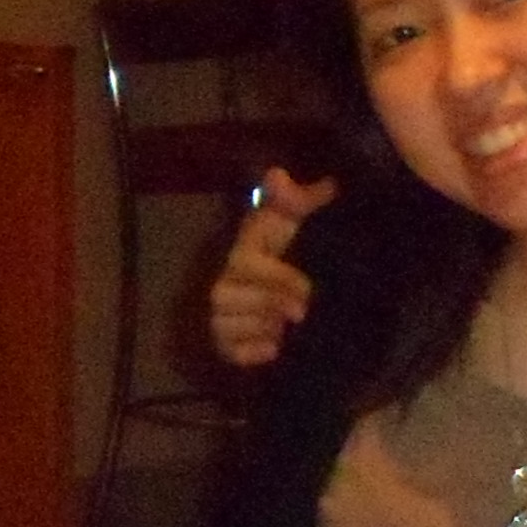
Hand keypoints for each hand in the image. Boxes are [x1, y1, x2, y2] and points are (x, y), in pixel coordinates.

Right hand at [208, 174, 337, 369]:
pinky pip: (232, 353)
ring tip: (286, 328)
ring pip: (231, 325)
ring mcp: (220, 317)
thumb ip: (293, 202)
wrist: (291, 307)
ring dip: (265, 328)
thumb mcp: (293, 228)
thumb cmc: (289, 258)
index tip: (307, 288)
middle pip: (234, 296)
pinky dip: (256, 353)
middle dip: (271, 304)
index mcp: (242, 254)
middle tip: (302, 313)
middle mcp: (224, 284)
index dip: (277, 277)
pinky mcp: (223, 346)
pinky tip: (275, 349)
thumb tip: (280, 173)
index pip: (247, 261)